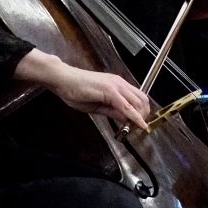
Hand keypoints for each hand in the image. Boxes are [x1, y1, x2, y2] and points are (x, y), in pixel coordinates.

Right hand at [17, 50, 151, 132]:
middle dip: (144, 116)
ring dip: (139, 117)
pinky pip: (126, 105)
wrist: (63, 79)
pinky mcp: (109, 90)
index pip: (138, 98)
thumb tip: (125, 119)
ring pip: (137, 102)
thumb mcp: (98, 105)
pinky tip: (136, 124)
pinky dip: (134, 116)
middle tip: (138, 128)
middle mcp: (119, 83)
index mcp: (117, 85)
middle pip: (142, 100)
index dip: (142, 113)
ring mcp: (115, 85)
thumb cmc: (76, 90)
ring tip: (134, 128)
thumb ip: (113, 111)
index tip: (140, 125)